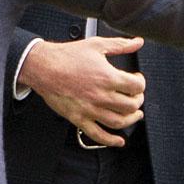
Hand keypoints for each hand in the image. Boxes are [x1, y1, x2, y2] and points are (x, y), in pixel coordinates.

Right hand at [19, 37, 145, 147]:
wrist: (43, 67)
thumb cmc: (66, 56)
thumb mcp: (96, 44)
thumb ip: (120, 44)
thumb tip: (137, 42)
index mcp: (107, 77)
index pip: (137, 86)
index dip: (141, 83)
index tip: (137, 80)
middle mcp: (101, 96)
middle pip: (131, 106)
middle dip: (138, 101)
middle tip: (136, 97)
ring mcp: (90, 109)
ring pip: (119, 122)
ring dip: (131, 119)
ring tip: (134, 115)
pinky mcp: (79, 119)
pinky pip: (98, 135)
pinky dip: (111, 140)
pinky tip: (118, 140)